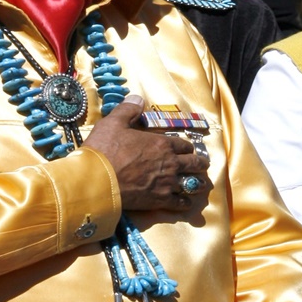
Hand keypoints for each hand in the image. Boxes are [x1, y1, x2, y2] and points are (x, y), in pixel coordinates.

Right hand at [83, 94, 210, 212]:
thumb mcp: (114, 122)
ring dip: (198, 183)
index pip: (184, 144)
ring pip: (192, 183)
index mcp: (162, 143)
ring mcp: (167, 183)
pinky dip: (185, 203)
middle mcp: (170, 163)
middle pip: (194, 163)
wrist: (98, 181)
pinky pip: (180, 203)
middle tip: (203, 165)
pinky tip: (186, 203)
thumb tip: (138, 99)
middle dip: (200, 163)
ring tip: (202, 185)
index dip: (187, 147)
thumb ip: (128, 109)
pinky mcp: (160, 201)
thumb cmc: (105, 150)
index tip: (188, 149)